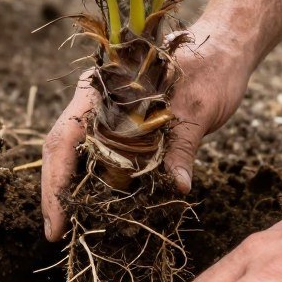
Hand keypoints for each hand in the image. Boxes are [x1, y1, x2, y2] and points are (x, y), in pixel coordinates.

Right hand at [40, 17, 252, 240]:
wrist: (226, 47)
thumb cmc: (211, 68)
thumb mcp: (197, 109)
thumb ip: (182, 146)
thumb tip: (178, 186)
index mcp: (104, 88)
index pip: (64, 139)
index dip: (55, 183)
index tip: (55, 223)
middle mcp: (98, 99)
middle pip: (62, 149)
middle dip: (56, 192)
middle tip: (56, 234)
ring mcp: (109, 110)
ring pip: (79, 153)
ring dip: (74, 188)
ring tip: (72, 226)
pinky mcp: (126, 123)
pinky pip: (104, 154)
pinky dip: (99, 180)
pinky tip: (101, 205)